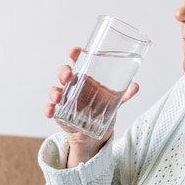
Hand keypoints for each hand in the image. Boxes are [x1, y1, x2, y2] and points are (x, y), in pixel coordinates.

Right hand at [44, 47, 139, 166]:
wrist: (94, 133)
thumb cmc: (103, 109)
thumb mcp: (115, 101)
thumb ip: (125, 94)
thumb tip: (136, 86)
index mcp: (86, 77)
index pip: (78, 61)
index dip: (75, 54)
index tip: (75, 51)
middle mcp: (73, 85)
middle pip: (64, 73)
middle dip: (64, 72)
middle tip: (69, 76)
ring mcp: (64, 98)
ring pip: (55, 89)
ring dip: (54, 91)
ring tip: (58, 97)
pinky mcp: (59, 112)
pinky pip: (50, 108)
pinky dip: (48, 109)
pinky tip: (51, 111)